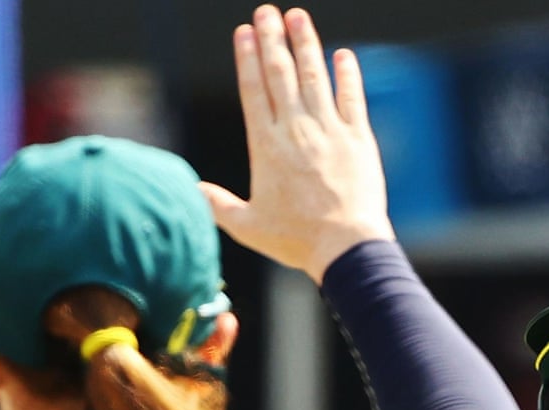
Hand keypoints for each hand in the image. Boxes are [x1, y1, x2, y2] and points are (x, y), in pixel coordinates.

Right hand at [201, 5, 394, 283]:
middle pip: (280, 73)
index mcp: (266, 146)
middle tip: (267, 11)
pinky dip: (348, 75)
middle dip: (272, 38)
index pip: (253, 90)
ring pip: (314, 76)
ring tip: (298, 17)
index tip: (244, 32)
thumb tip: (190, 191)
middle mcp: (296, 130)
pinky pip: (352, 98)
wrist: (345, 247)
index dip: (248, 58)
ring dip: (306, 44)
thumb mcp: (248, 227)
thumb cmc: (297, 240)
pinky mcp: (358, 139)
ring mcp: (329, 131)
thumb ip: (217, 205)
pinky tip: (343, 56)